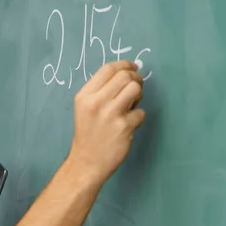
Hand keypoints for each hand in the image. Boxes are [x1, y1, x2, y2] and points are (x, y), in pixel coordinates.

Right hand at [68, 60, 145, 180]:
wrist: (87, 162)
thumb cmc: (87, 133)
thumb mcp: (84, 108)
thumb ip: (100, 90)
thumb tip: (127, 72)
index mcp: (84, 96)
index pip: (108, 68)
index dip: (125, 64)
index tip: (133, 68)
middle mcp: (96, 102)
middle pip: (125, 76)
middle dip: (135, 79)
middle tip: (136, 88)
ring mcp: (110, 114)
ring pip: (135, 89)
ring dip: (139, 95)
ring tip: (131, 105)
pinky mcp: (124, 127)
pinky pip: (140, 112)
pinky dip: (138, 117)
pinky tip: (128, 125)